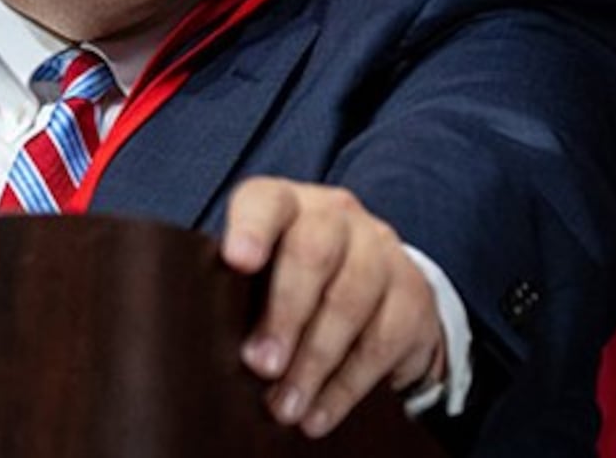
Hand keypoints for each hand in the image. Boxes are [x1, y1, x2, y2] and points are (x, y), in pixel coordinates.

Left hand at [222, 176, 444, 437]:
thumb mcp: (262, 274)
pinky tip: (319, 414)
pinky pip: (380, 342)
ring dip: (313, 361)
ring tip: (285, 405)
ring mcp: (380, 250)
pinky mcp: (411, 294)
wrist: (377, 289)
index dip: (252, 228)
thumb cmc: (293, 281)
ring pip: (350, 300)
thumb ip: (237, 291)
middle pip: (313, 252)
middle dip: (285, 314)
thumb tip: (204, 344)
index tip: (237, 262)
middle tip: (261, 365)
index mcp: (288, 204)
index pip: (267, 201)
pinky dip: (345, 386)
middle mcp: (337, 216)